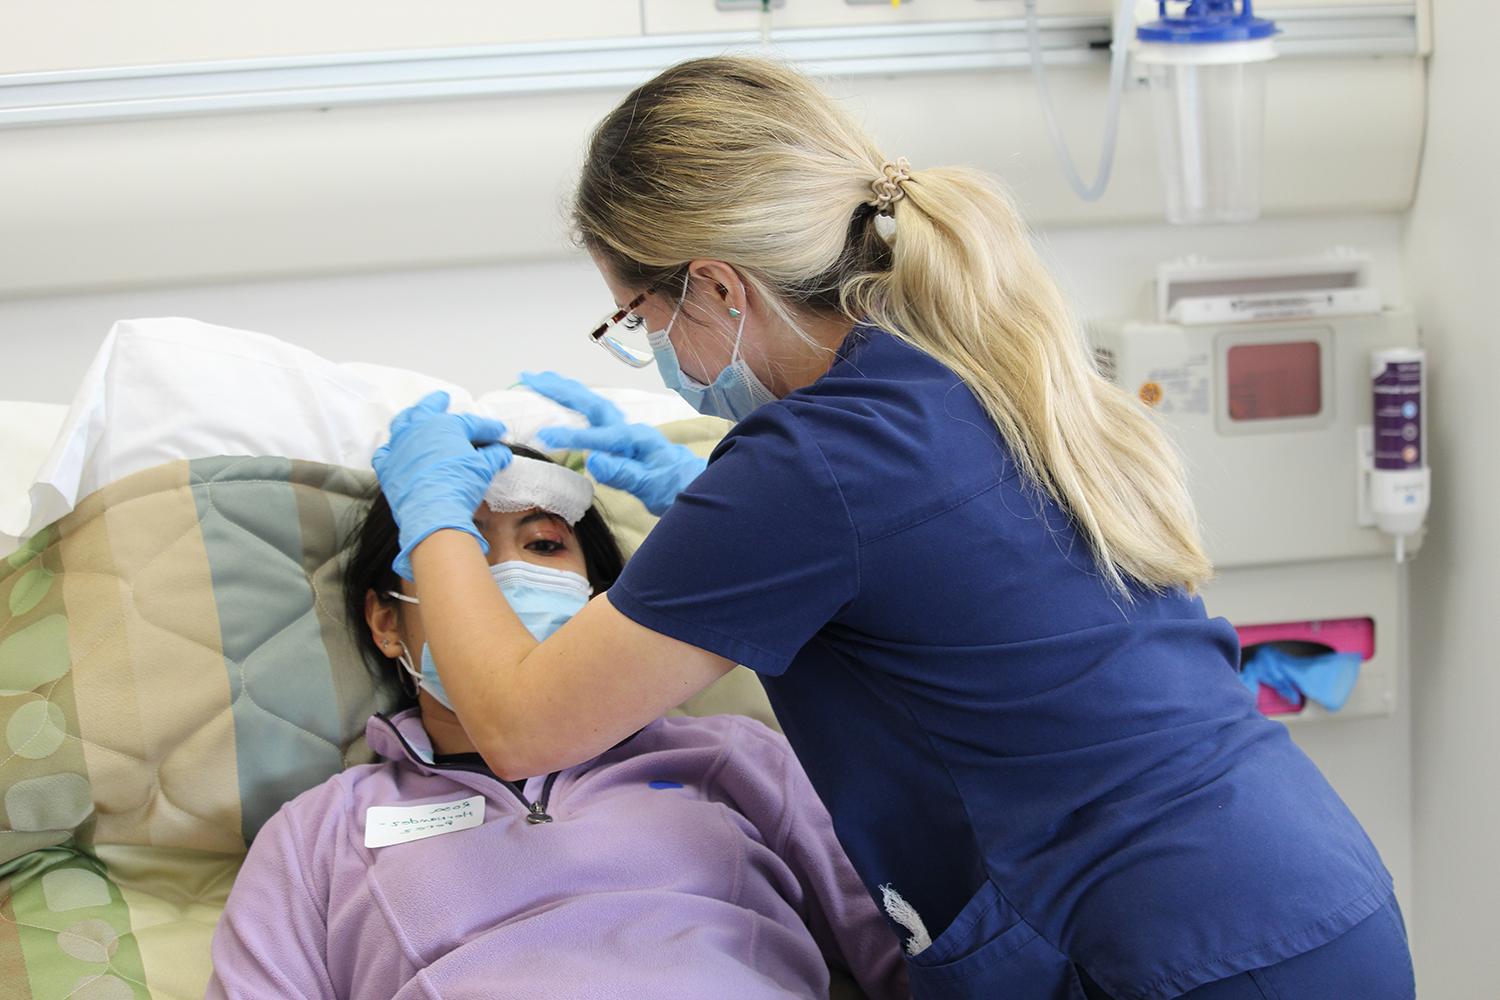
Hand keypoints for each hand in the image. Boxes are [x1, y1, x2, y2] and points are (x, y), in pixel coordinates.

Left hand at [373, 391, 511, 579]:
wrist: (432, 509)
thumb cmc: (458, 485)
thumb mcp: (484, 468)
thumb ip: (493, 456)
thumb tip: (501, 453)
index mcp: (446, 426)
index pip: (472, 423)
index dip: (488, 428)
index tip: (498, 433)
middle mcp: (420, 429)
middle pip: (428, 408)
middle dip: (437, 402)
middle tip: (443, 398)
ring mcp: (400, 445)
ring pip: (402, 423)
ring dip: (410, 417)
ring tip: (414, 414)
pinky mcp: (387, 466)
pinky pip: (385, 453)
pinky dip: (391, 451)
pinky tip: (395, 452)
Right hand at [521, 371, 706, 515]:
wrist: (697, 485)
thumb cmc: (677, 488)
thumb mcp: (653, 487)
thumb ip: (626, 475)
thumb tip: (596, 462)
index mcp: (636, 440)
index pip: (600, 437)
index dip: (574, 437)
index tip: (547, 437)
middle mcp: (628, 430)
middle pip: (590, 403)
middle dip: (559, 390)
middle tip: (530, 378)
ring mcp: (625, 432)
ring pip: (590, 405)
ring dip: (564, 390)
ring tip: (538, 379)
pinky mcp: (621, 439)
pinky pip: (593, 416)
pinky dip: (574, 403)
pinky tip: (561, 399)